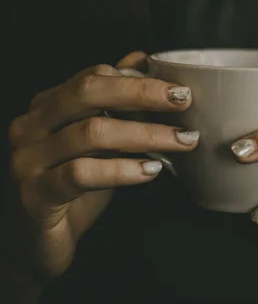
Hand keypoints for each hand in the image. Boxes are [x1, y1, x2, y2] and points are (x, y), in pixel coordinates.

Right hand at [5, 52, 199, 282]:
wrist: (37, 244)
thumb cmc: (72, 187)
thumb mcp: (97, 141)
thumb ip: (115, 102)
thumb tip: (140, 59)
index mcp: (47, 106)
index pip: (93, 77)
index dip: (138, 79)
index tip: (179, 89)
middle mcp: (31, 126)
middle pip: (88, 92)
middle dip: (142, 94)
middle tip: (183, 101)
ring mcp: (28, 159)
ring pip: (91, 132)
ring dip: (145, 134)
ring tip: (181, 140)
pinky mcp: (35, 194)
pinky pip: (82, 173)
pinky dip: (122, 169)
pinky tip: (151, 170)